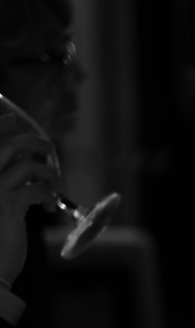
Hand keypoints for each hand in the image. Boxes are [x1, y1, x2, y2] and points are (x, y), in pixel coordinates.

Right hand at [0, 113, 57, 285]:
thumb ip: (3, 185)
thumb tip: (24, 169)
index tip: (13, 117)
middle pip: (6, 146)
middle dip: (30, 141)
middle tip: (48, 147)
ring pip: (27, 166)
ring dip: (48, 174)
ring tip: (55, 189)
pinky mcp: (9, 207)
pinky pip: (36, 190)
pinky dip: (48, 196)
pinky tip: (49, 209)